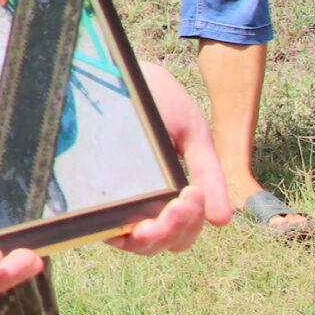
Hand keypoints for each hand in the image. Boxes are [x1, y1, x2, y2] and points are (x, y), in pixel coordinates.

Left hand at [107, 61, 232, 254]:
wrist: (124, 72)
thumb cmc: (160, 102)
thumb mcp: (193, 135)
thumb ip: (208, 173)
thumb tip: (222, 220)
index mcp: (173, 194)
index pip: (185, 230)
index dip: (191, 221)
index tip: (193, 194)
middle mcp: (146, 204)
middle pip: (164, 242)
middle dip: (175, 229)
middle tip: (181, 203)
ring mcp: (120, 202)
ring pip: (138, 242)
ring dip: (153, 236)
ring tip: (155, 220)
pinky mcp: (92, 195)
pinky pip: (104, 228)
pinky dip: (117, 232)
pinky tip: (125, 222)